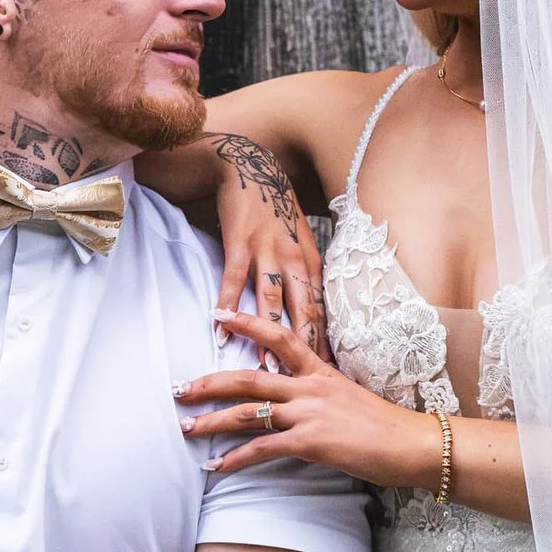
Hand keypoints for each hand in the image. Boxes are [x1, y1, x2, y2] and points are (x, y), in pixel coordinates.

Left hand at [179, 310, 440, 487]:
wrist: (412, 444)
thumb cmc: (386, 426)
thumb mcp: (349, 398)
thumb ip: (319, 396)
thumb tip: (297, 405)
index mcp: (320, 371)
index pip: (278, 336)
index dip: (247, 323)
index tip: (219, 315)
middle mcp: (310, 387)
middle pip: (248, 376)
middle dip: (208, 382)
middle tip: (179, 388)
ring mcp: (309, 413)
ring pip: (248, 412)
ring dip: (212, 422)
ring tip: (186, 427)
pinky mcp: (310, 442)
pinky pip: (263, 448)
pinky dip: (236, 459)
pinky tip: (217, 467)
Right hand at [205, 135, 326, 364]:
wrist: (251, 168)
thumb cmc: (277, 209)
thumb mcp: (301, 239)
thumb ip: (304, 275)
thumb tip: (311, 312)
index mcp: (311, 261)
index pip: (322, 310)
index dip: (326, 342)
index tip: (330, 374)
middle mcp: (293, 259)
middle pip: (302, 311)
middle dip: (304, 349)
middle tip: (304, 384)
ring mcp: (266, 251)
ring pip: (270, 301)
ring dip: (267, 337)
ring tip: (264, 369)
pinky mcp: (239, 244)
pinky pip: (233, 280)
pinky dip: (227, 306)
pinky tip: (220, 328)